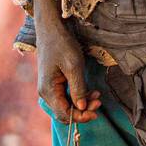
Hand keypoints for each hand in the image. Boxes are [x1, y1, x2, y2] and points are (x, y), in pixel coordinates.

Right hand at [33, 0, 101, 123]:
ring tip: (98, 95)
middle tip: (99, 102)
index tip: (96, 112)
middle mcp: (46, 92)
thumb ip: (78, 88)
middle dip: (83, 110)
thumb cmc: (62, 44)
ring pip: (67, 105)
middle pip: (65, 112)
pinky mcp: (55, 83)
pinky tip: (91, 92)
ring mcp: (50, 88)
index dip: (80, 117)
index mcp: (48, 90)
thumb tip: (82, 107)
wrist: (51, 28)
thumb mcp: (74, 66)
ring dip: (83, 103)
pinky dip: (80, 96)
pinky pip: (67, 97)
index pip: (64, 114)